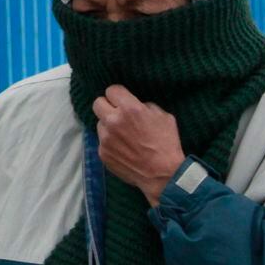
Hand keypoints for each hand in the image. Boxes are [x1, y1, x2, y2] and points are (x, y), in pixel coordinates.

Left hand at [92, 85, 185, 204]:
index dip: (118, 95)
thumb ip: (145, 106)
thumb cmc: (167, 144)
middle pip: (98, 103)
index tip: (123, 100)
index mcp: (130, 108)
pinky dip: (110, 143)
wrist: (162, 174)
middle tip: (117, 114)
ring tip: (123, 136)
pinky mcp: (103, 153)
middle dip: (107, 106)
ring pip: (99, 124)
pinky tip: (123, 149)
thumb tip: (135, 105)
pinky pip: (102, 141)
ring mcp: (105, 139)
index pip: (111, 90)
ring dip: (108, 126)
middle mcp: (113, 121)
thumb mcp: (163, 116)